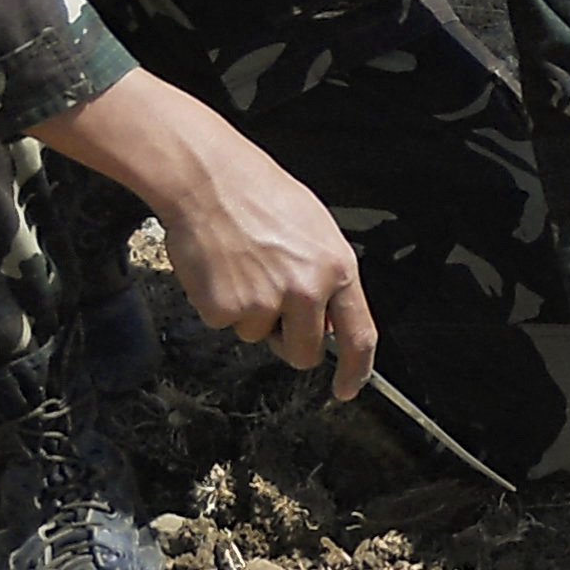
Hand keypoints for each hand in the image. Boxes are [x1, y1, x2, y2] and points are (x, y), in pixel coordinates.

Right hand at [32, 69, 376, 396]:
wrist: (209, 180)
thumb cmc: (262, 196)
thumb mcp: (316, 231)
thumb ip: (327, 277)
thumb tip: (330, 321)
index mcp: (338, 269)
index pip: (360, 335)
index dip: (355, 371)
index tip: (347, 389)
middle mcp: (307, 292)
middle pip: (303, 352)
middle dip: (287, 341)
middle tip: (269, 300)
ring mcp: (265, 303)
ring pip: (258, 337)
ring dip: (249, 313)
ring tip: (243, 265)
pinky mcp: (226, 309)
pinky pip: (225, 323)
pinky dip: (219, 303)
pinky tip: (220, 268)